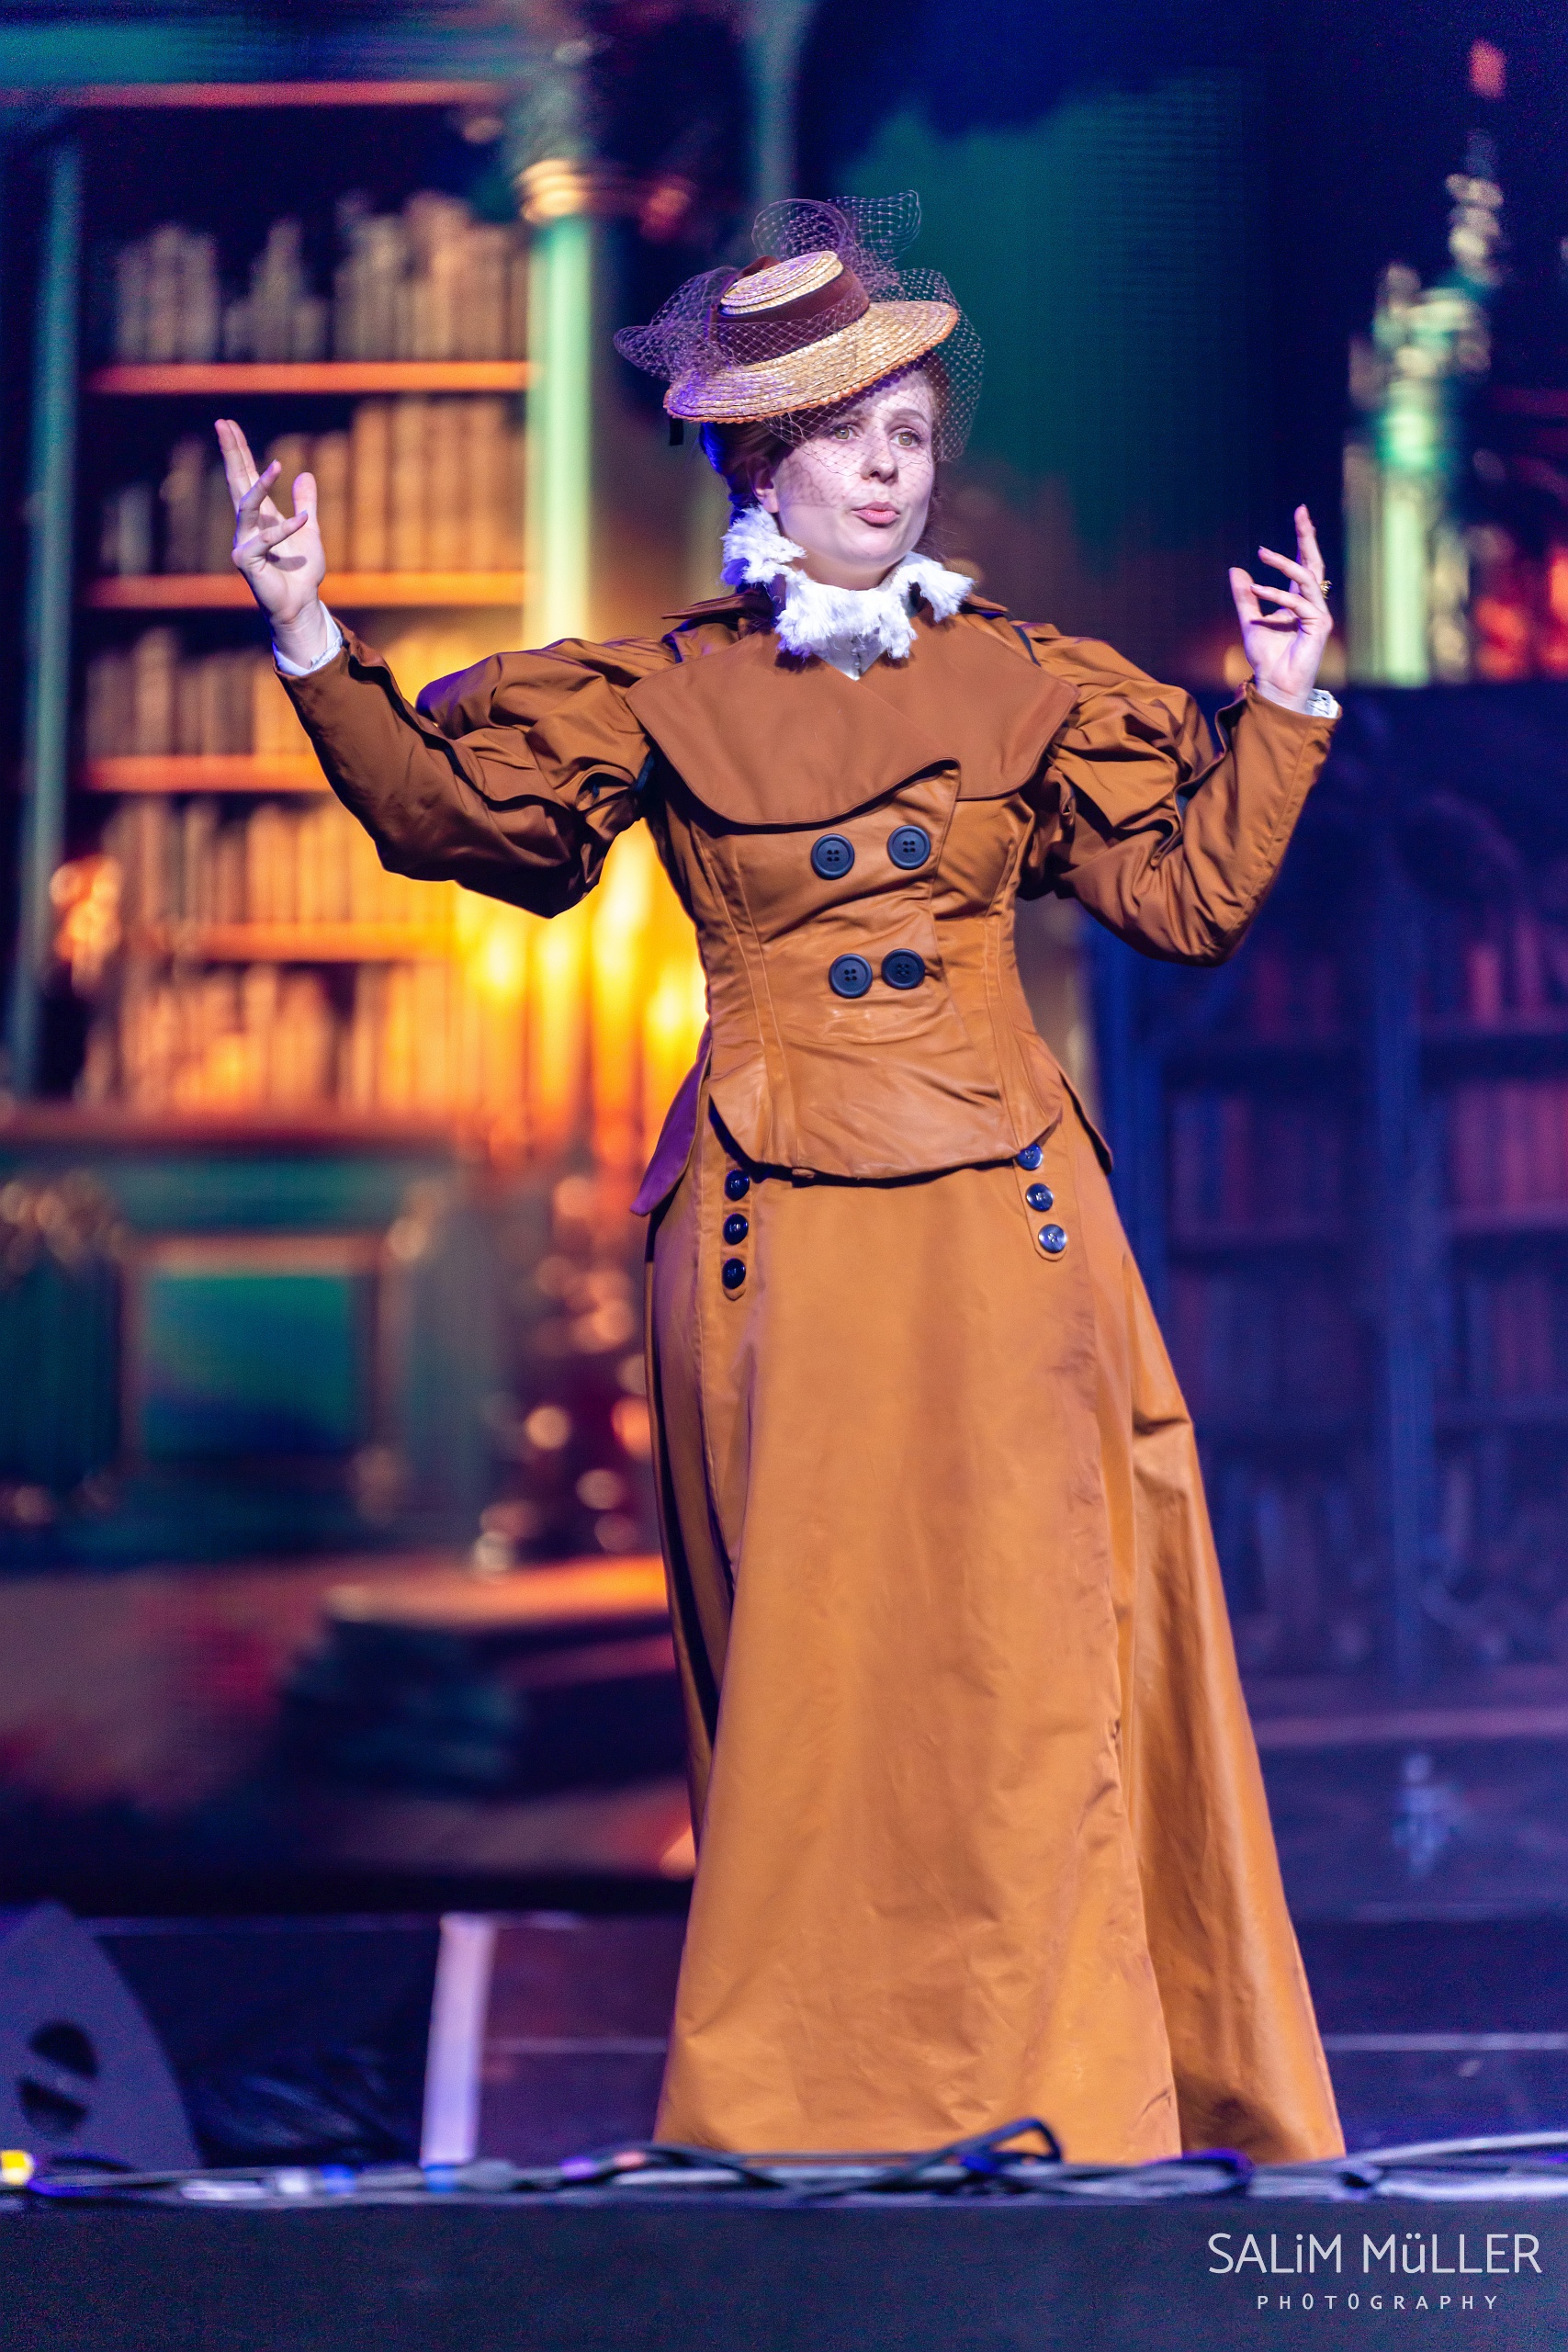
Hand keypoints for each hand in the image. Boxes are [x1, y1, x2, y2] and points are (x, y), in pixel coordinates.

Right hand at [214, 417, 330, 665]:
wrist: (300, 604)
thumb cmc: (302, 572)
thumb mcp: (310, 531)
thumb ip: (305, 503)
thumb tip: (304, 475)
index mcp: (259, 516)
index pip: (244, 477)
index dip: (237, 451)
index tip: (228, 424)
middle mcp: (246, 526)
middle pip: (236, 482)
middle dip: (231, 453)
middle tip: (222, 423)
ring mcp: (243, 542)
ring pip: (247, 506)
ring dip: (260, 485)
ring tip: (275, 466)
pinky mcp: (247, 560)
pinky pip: (267, 538)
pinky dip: (287, 529)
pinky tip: (303, 520)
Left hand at [1228, 504, 1332, 711]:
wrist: (1274, 685)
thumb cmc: (1266, 659)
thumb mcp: (1249, 621)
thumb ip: (1245, 597)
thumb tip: (1236, 570)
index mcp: (1299, 600)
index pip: (1303, 563)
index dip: (1302, 539)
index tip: (1300, 513)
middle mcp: (1312, 604)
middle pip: (1313, 563)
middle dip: (1307, 537)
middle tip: (1301, 512)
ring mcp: (1318, 615)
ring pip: (1305, 579)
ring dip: (1284, 563)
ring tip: (1262, 552)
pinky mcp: (1318, 627)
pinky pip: (1298, 604)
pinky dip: (1276, 595)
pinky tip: (1258, 589)